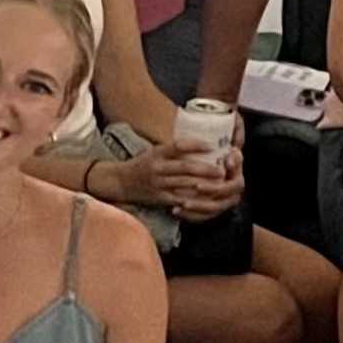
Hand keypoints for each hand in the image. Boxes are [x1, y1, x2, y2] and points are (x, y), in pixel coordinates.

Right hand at [95, 141, 236, 217]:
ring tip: (219, 183)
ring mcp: (158, 184)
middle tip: (222, 170)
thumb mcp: (155, 151)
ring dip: (204, 184)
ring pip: (185, 184)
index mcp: (158, 153)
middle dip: (206, 169)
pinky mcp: (159, 198)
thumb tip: (201, 143)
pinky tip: (206, 198)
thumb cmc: (142, 164)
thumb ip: (174, 150)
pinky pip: (179, 199)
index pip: (178, 146)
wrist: (120, 182)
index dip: (196, 145)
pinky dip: (194, 199)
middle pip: (186, 167)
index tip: (211, 145)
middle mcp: (158, 168)